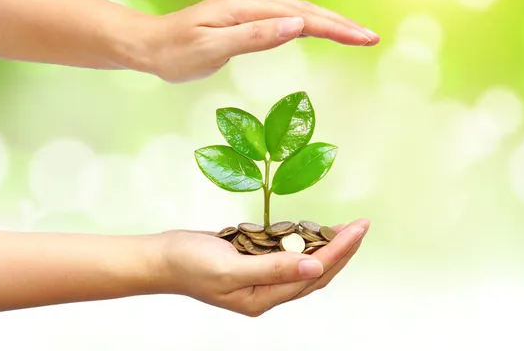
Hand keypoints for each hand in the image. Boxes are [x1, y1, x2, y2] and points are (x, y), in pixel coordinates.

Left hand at [134, 0, 379, 82]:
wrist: (149, 45)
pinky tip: (319, 32)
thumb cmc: (176, 53)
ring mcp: (248, 10)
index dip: (335, 28)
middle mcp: (250, 3)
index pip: (301, 17)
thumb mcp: (212, 47)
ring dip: (328, 24)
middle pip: (306, 10)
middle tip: (371, 37)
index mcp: (246, 9)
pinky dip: (308, 26)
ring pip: (298, 13)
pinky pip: (284, 19)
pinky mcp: (244, 19)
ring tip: (356, 35)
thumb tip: (297, 25)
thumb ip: (255, 37)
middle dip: (341, 24)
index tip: (364, 38)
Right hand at [158, 219, 369, 316]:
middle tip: (361, 225)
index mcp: (264, 297)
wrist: (162, 257)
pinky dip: (302, 240)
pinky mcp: (253, 261)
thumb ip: (274, 269)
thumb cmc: (190, 264)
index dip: (339, 251)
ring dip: (325, 245)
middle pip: (315, 272)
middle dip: (341, 248)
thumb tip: (316, 268)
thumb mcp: (231, 268)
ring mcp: (260, 276)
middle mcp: (266, 290)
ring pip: (303, 263)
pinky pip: (286, 253)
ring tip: (346, 227)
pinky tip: (311, 229)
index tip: (357, 229)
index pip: (313, 274)